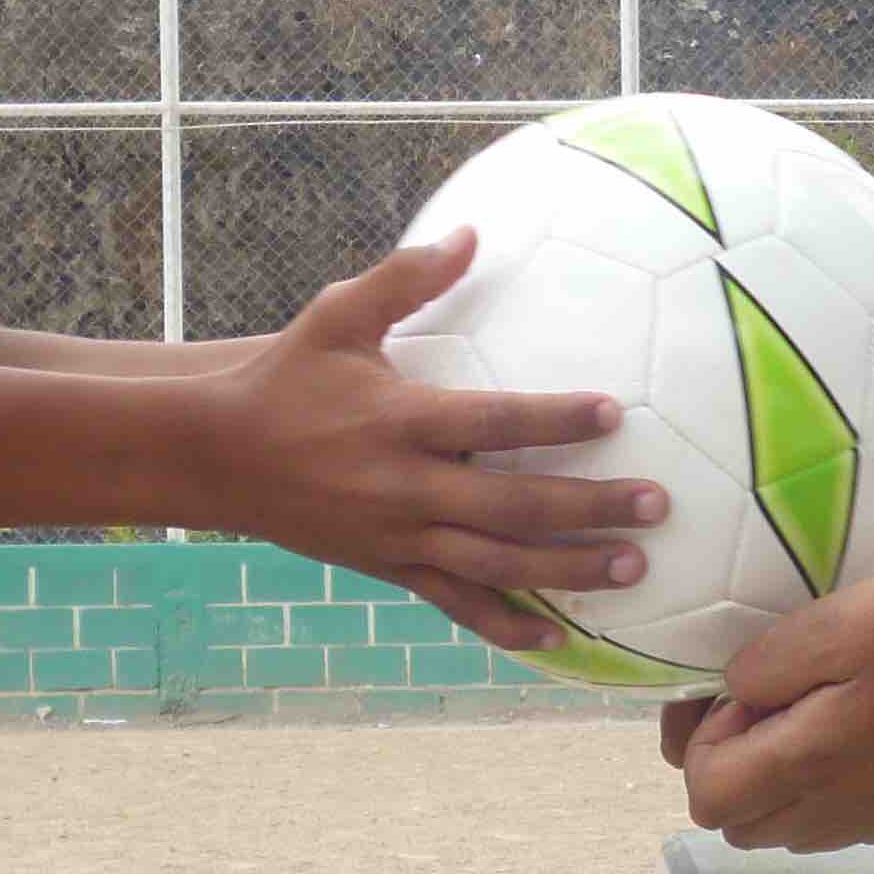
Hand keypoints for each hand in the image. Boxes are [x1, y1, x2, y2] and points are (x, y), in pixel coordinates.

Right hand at [201, 232, 661, 650]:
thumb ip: (407, 278)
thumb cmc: (285, 377)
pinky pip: (456, 604)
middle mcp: (405, 487)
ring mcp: (398, 537)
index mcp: (402, 421)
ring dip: (569, 570)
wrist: (217, 455)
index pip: (496, 421)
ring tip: (633, 567)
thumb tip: (472, 235)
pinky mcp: (388, 568)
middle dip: (590, 507)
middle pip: (514, 504)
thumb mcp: (338, 317)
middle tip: (656, 505)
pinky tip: (557, 638)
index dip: (557, 418)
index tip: (616, 413)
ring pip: (498, 564)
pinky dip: (506, 626)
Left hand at [663, 565, 873, 851]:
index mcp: (805, 767)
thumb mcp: (834, 622)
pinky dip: (823, 790)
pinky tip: (857, 736)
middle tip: (770, 703)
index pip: (704, 794)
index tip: (741, 692)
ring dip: (775, 782)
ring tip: (814, 716)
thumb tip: (734, 695)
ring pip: (784, 828)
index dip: (702, 740)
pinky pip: (836, 821)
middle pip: (736, 822)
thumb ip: (763, 666)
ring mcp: (872, 822)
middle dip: (731, 765)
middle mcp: (831, 813)